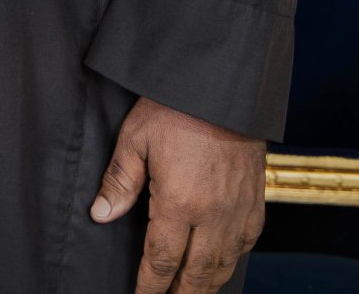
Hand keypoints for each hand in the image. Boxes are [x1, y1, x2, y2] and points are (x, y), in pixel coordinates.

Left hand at [89, 95, 265, 293]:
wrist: (224, 86)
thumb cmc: (176, 107)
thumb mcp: (135, 137)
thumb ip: (120, 180)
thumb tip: (102, 214)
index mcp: (180, 202)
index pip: (162, 260)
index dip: (151, 286)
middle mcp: (213, 214)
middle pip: (197, 274)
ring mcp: (239, 209)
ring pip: (225, 265)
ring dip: (207, 285)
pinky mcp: (256, 200)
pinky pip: (246, 244)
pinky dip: (233, 261)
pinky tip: (222, 265)